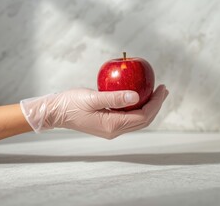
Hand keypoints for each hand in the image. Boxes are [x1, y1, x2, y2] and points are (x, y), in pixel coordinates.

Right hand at [20, 85, 168, 138]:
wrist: (55, 113)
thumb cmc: (71, 104)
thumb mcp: (92, 98)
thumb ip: (114, 97)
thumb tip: (136, 95)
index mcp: (113, 125)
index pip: (143, 116)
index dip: (155, 103)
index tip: (162, 88)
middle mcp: (114, 130)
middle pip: (143, 120)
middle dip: (156, 105)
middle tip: (163, 89)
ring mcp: (111, 129)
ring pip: (137, 119)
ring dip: (148, 106)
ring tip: (155, 92)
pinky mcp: (107, 124)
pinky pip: (128, 117)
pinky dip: (137, 107)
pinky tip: (138, 96)